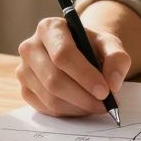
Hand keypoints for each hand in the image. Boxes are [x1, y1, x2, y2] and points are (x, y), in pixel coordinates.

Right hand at [16, 17, 130, 116]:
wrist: (78, 53)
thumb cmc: (92, 47)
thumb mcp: (109, 44)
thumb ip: (117, 59)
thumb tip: (112, 83)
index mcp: (49, 28)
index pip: (63, 54)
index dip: (84, 75)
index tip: (104, 91)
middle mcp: (30, 47)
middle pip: (54, 79)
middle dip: (83, 96)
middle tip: (104, 105)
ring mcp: (23, 70)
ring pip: (50, 97)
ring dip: (78, 107)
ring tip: (96, 105)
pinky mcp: (24, 90)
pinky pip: (46, 108)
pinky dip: (68, 112)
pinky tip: (82, 106)